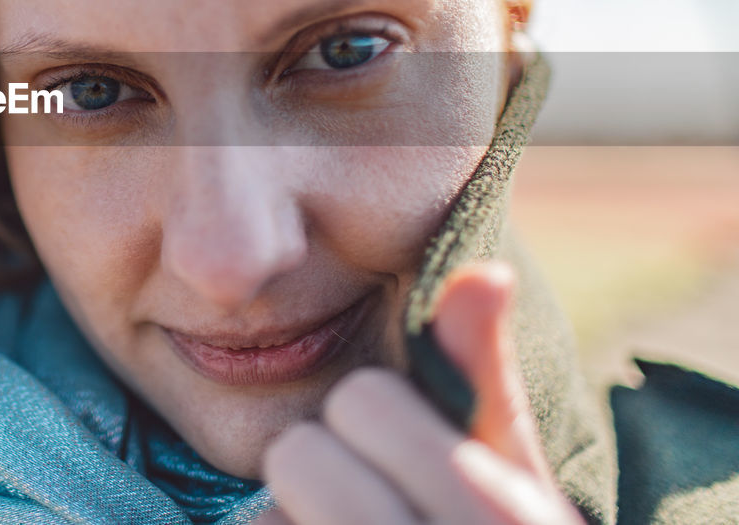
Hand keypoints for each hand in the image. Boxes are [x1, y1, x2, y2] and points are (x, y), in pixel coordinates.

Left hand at [254, 263, 584, 524]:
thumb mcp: (508, 472)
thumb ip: (483, 375)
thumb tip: (485, 270)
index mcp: (501, 511)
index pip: (361, 399)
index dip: (372, 421)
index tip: (404, 459)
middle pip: (297, 453)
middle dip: (320, 475)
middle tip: (363, 511)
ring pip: (263, 520)